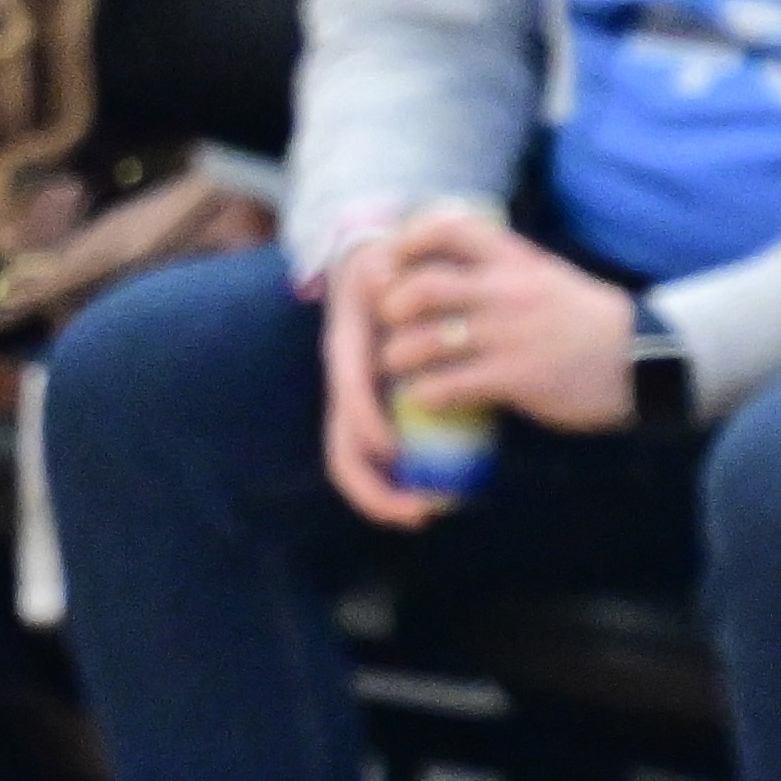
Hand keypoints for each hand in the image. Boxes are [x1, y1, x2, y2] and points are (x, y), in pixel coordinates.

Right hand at [315, 232, 423, 524]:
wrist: (372, 268)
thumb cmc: (388, 269)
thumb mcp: (384, 267)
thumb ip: (388, 277)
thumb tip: (385, 279)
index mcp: (346, 354)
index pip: (347, 398)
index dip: (365, 426)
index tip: (395, 452)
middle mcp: (345, 387)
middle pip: (344, 453)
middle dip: (375, 491)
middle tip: (421, 513)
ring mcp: (357, 403)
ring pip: (358, 465)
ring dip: (386, 497)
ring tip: (426, 513)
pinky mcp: (376, 411)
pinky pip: (383, 457)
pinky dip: (404, 480)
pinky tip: (436, 492)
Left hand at [373, 208, 638, 436]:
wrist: (642, 358)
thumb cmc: (589, 322)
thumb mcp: (546, 277)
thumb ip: (502, 271)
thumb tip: (452, 272)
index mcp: (515, 260)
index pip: (450, 228)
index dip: (410, 241)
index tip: (395, 261)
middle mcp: (507, 291)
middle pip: (424, 286)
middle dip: (394, 306)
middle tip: (388, 323)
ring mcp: (508, 335)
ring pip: (426, 340)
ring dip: (399, 356)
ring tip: (397, 367)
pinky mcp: (514, 378)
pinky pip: (448, 386)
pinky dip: (424, 394)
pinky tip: (423, 399)